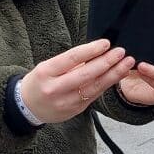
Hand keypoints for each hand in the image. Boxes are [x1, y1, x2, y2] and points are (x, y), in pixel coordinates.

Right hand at [20, 39, 134, 123]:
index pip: (72, 59)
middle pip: (85, 74)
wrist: (27, 107)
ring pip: (94, 87)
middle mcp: (55, 88)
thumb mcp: (46, 67)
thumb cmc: (39, 81)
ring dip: (113, 75)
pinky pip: (93, 95)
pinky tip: (117, 76)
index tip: (106, 43)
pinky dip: (106, 85)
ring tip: (126, 64)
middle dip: (106, 62)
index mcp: (46, 72)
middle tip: (121, 52)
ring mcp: (66, 102)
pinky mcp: (75, 110)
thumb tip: (97, 52)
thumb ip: (69, 62)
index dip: (91, 50)